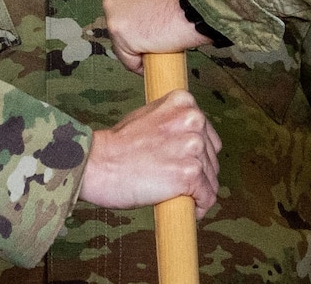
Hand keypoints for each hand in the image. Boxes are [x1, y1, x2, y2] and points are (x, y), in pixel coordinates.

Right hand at [79, 90, 221, 218]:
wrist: (99, 163)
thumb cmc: (117, 145)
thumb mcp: (148, 116)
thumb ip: (172, 121)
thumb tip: (189, 137)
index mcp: (184, 102)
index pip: (207, 135)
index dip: (197, 154)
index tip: (183, 165)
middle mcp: (193, 120)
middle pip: (211, 157)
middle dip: (198, 173)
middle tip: (175, 183)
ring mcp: (193, 147)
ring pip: (211, 179)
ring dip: (198, 192)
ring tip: (178, 197)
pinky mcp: (190, 173)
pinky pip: (208, 197)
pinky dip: (200, 207)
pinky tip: (188, 209)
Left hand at [102, 0, 211, 73]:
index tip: (150, 4)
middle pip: (118, 4)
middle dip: (135, 14)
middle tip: (159, 21)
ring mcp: (114, 5)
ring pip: (121, 30)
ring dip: (137, 37)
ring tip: (160, 41)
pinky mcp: (121, 31)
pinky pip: (127, 55)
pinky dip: (138, 61)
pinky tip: (153, 61)